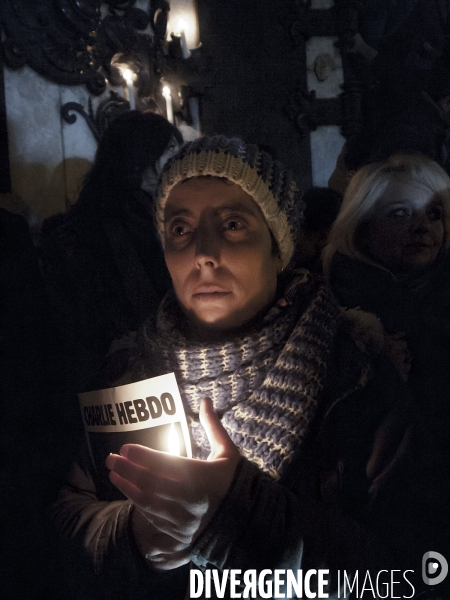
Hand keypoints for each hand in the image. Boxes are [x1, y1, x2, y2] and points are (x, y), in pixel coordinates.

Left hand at [105, 398, 240, 568]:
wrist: (246, 519)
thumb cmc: (234, 481)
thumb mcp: (228, 452)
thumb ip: (213, 426)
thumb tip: (205, 400)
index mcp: (201, 477)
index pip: (165, 464)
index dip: (142, 456)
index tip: (125, 448)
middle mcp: (188, 499)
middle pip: (150, 483)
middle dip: (127, 470)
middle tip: (110, 458)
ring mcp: (182, 519)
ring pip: (147, 503)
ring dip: (127, 487)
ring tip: (113, 474)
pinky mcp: (178, 533)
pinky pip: (153, 518)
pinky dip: (138, 504)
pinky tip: (128, 492)